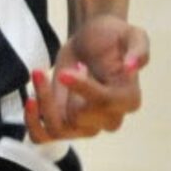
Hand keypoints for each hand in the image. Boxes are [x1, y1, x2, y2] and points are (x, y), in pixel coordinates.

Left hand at [25, 14, 149, 142]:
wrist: (92, 40)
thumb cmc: (113, 37)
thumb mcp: (133, 34)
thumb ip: (139, 49)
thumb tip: (132, 66)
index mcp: (128, 99)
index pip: (105, 103)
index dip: (83, 89)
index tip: (66, 72)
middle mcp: (109, 119)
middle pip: (79, 117)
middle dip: (62, 91)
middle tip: (63, 69)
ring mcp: (85, 126)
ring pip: (58, 128)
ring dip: (44, 100)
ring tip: (39, 73)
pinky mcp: (64, 125)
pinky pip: (43, 136)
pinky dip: (32, 122)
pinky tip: (31, 99)